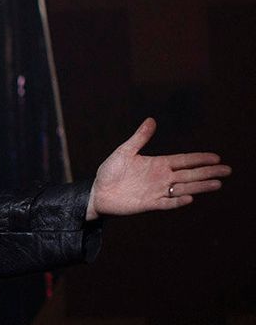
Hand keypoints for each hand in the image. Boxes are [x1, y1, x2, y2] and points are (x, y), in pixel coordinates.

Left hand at [87, 118, 229, 219]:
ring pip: (184, 188)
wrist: (97, 193)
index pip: (184, 161)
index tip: (216, 157)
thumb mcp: (124, 152)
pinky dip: (177, 201)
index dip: (200, 159)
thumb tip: (151, 120)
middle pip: (190, 174)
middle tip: (227, 170)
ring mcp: (157, 191)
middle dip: (208, 172)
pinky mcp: (149, 204)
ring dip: (200, 186)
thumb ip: (139, 138)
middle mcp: (161, 178)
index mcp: (158, 164)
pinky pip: (167, 203)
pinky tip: (190, 198)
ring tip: (217, 184)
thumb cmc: (109, 172)